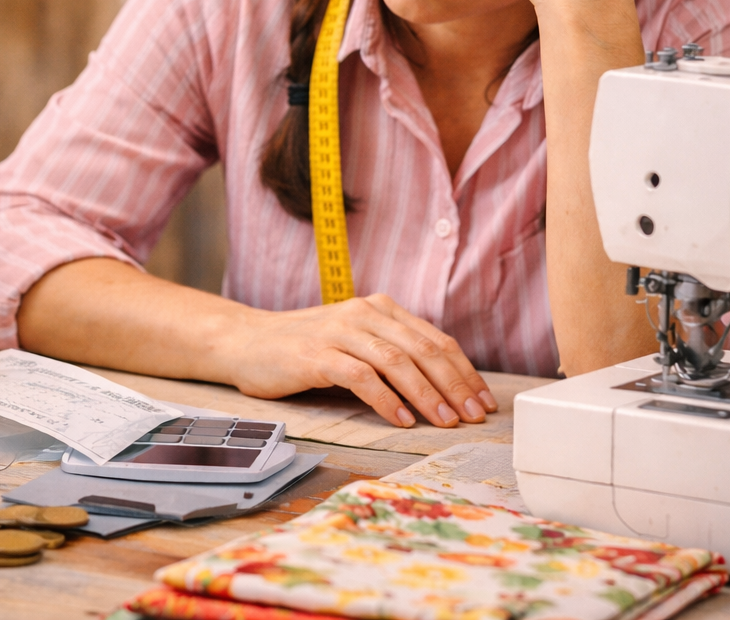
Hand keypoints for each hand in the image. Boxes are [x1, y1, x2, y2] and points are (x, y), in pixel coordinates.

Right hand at [219, 294, 497, 427]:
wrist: (245, 342)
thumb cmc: (303, 349)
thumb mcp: (354, 342)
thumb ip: (391, 354)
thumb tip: (443, 389)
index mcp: (379, 308)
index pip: (434, 339)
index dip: (464, 371)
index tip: (483, 401)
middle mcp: (363, 314)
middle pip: (422, 349)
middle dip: (454, 385)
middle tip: (473, 416)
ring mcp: (339, 332)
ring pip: (396, 361)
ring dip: (426, 394)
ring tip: (444, 421)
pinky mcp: (315, 355)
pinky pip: (360, 377)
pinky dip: (385, 399)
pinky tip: (401, 419)